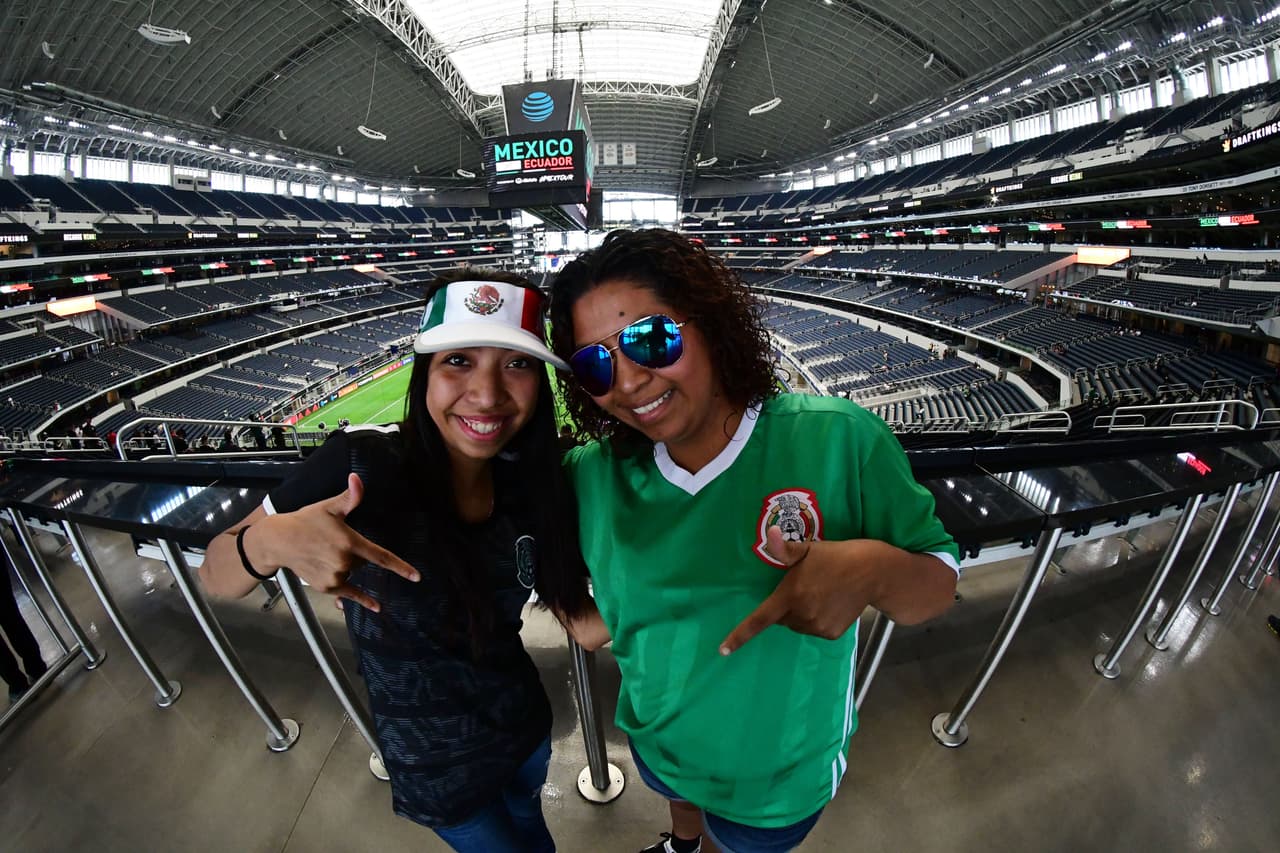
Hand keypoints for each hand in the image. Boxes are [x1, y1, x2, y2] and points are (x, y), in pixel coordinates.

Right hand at [248, 473, 418, 611]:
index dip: (401, 567)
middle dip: (355, 554)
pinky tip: (376, 607)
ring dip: (346, 566)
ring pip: (353, 573)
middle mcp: (344, 562)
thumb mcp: (329, 507)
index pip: (381, 556)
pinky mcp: (326, 586)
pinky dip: (360, 599)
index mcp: (349, 542)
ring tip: (324, 554)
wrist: (278, 541)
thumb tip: (357, 478)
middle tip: (333, 543)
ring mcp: (335, 576)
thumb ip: (349, 497)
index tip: (417, 577)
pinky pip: (349, 593)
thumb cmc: (305, 521)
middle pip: (363, 562)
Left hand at [718, 527, 882, 654]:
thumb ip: (785, 549)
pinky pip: (814, 629)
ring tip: (820, 592)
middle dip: (785, 606)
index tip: (722, 650)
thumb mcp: (808, 548)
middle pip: (781, 618)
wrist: (873, 572)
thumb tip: (771, 533)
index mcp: (790, 596)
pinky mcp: (830, 634)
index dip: (739, 636)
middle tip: (803, 586)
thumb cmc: (837, 556)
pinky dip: (816, 620)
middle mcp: (801, 615)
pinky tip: (830, 603)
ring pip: (797, 624)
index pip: (759, 620)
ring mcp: (817, 627)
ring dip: (800, 613)